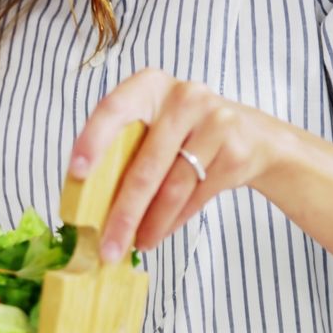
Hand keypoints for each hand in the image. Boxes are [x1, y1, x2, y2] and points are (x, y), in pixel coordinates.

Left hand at [70, 68, 288, 261]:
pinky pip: (195, 196)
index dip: (93, 141)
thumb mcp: (154, 125)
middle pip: (145, 165)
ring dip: (150, 225)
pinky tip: (158, 234)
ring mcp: (215, 122)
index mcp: (149, 86)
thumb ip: (123, 147)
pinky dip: (172, 221)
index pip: (114, 109)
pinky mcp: (235, 152)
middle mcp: (184, 97)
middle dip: (123, 213)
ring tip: (134, 245)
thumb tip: (86, 199)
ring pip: (172, 188)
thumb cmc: (185, 133)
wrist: (254, 137)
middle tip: (106, 246)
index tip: (77, 173)